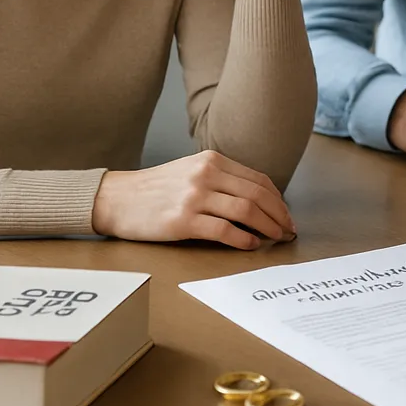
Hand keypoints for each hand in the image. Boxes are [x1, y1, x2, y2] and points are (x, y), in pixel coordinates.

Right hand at [91, 150, 296, 249]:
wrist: (117, 198)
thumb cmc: (156, 189)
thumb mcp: (191, 170)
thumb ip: (222, 179)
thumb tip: (258, 202)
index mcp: (212, 160)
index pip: (258, 180)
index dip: (278, 200)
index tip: (286, 215)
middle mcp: (206, 174)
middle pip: (257, 195)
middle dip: (279, 215)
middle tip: (288, 231)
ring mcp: (195, 197)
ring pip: (246, 211)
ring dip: (267, 228)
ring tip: (275, 239)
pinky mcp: (182, 221)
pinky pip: (224, 231)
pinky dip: (243, 240)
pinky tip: (251, 246)